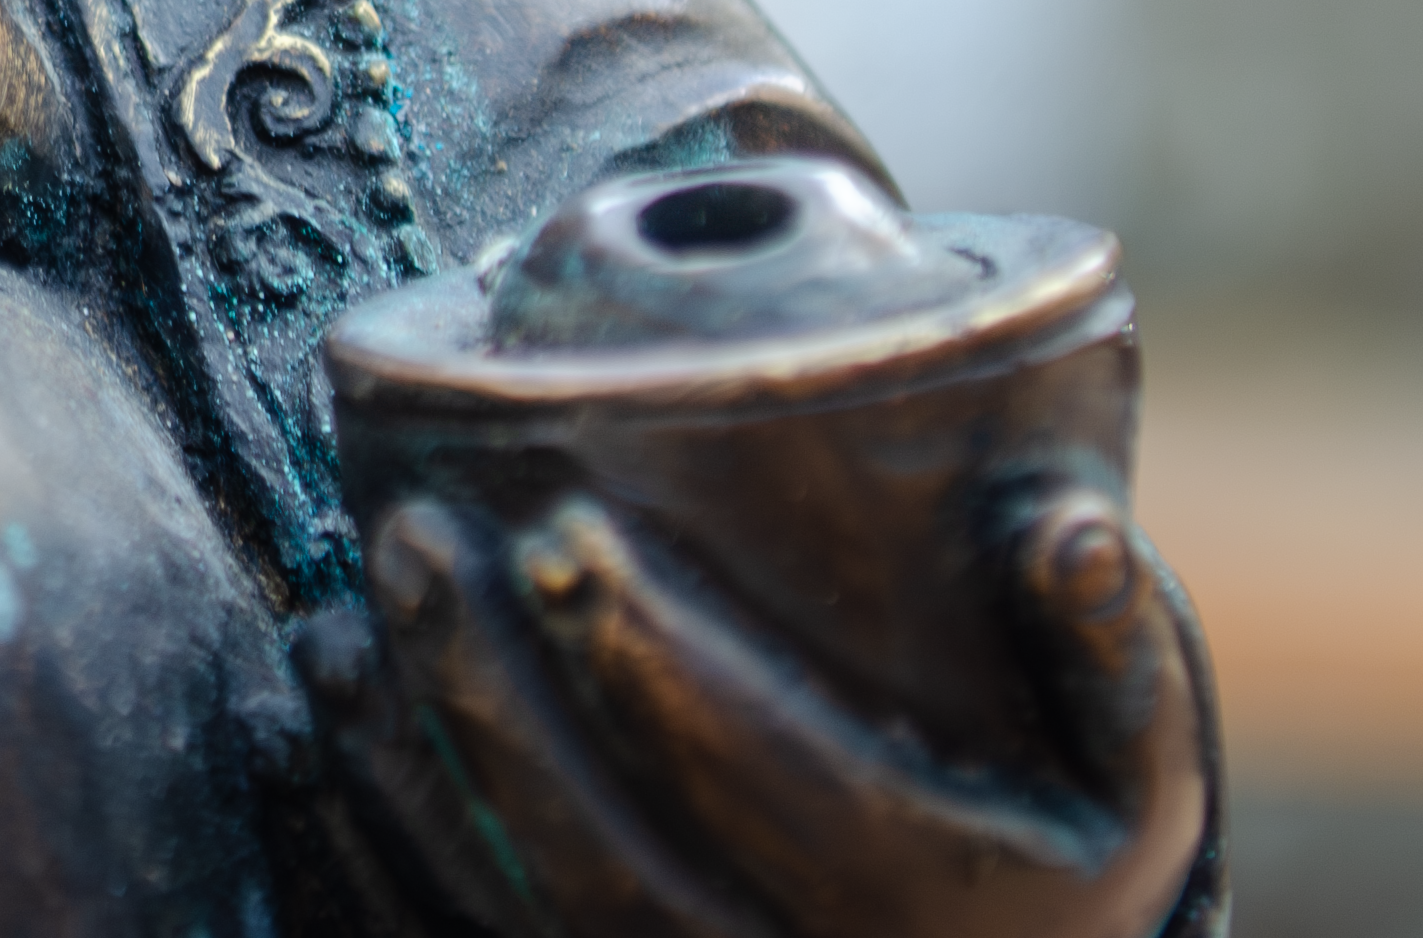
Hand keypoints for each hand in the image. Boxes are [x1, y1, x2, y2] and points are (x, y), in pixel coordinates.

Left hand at [302, 469, 1217, 937]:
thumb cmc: (1043, 869)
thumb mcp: (1127, 787)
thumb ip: (1113, 655)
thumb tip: (1072, 525)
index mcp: (931, 923)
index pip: (790, 797)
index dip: (670, 669)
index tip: (563, 528)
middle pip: (613, 874)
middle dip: (495, 705)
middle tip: (410, 539)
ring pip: (508, 930)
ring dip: (401, 779)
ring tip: (332, 623)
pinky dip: (351, 864)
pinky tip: (296, 739)